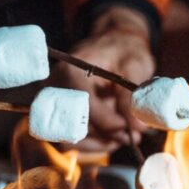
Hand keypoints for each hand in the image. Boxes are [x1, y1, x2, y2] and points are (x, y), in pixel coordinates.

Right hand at [53, 6, 155, 152]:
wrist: (113, 44)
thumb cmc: (125, 51)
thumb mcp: (135, 68)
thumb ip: (134, 97)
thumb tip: (137, 129)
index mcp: (71, 71)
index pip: (83, 106)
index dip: (109, 122)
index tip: (132, 128)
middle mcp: (54, 87)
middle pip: (74, 126)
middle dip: (105, 136)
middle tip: (132, 136)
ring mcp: (52, 102)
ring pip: (69, 139)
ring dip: (99, 144)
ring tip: (125, 136)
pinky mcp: (57, 114)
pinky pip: (68, 140)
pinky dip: (92, 144)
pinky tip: (112, 138)